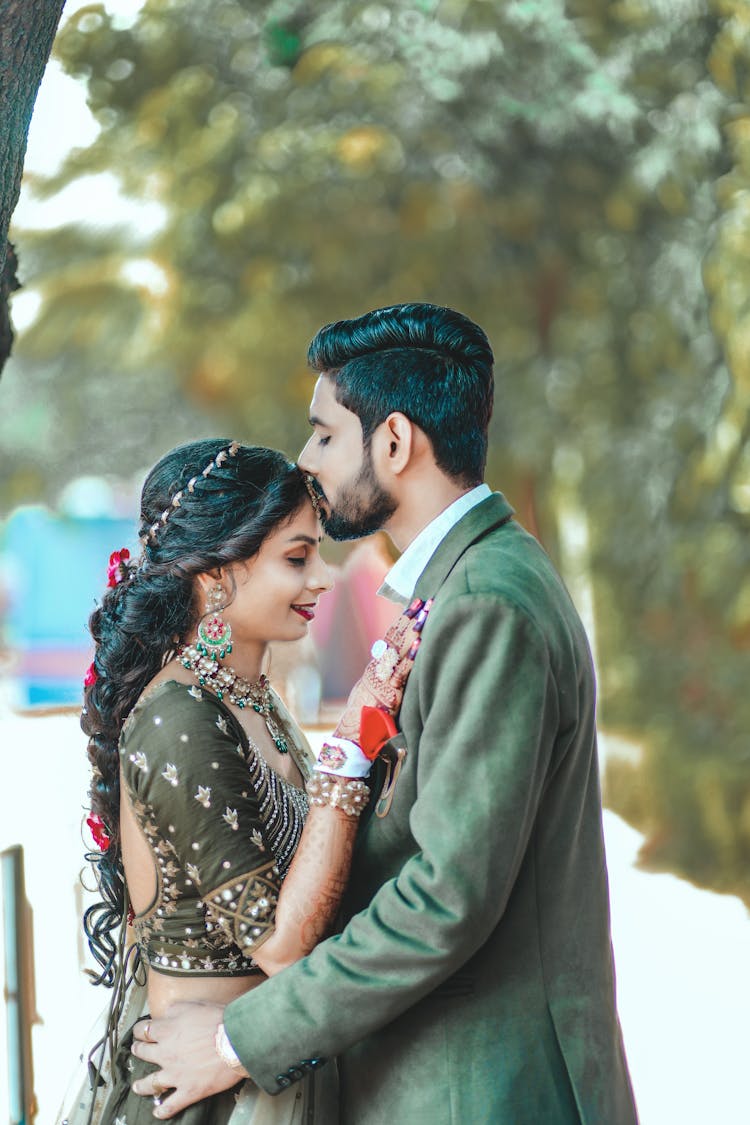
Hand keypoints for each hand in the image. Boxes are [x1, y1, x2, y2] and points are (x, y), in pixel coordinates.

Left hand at [131, 1001, 244, 1117]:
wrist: (236, 1041)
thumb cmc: (219, 1021)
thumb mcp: (194, 1005)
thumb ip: (176, 1009)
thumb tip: (166, 1013)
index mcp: (167, 1031)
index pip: (144, 1030)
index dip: (139, 1030)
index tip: (139, 1031)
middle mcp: (166, 1053)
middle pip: (144, 1053)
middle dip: (138, 1051)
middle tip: (137, 1050)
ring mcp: (175, 1075)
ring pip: (151, 1083)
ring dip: (142, 1085)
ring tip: (138, 1086)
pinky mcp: (188, 1090)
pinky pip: (171, 1105)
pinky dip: (162, 1111)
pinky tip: (157, 1113)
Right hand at [334, 600, 430, 742]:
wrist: (352, 737)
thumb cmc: (367, 719)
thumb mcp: (375, 692)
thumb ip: (388, 679)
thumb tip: (402, 665)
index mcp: (376, 667)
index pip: (392, 637)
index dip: (404, 620)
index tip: (417, 604)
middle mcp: (378, 669)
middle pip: (395, 637)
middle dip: (411, 618)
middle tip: (426, 600)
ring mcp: (382, 679)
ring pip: (398, 650)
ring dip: (413, 631)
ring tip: (426, 615)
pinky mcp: (389, 692)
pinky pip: (401, 672)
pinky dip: (410, 657)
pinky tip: (420, 643)